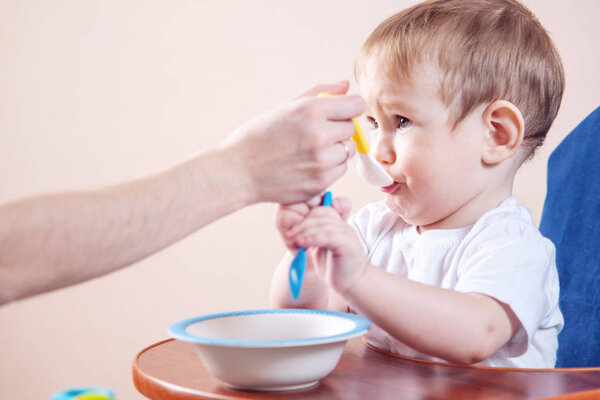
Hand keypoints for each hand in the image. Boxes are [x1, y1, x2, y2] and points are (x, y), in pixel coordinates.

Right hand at [225, 81, 362, 203]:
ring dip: (335, 150)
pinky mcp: (321, 182)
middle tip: (314, 134)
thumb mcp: (286, 107)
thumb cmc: (259, 136)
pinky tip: (307, 165)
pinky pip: (340, 170)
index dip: (349, 108)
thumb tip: (346, 86)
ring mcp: (321, 161)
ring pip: (348, 151)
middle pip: (351, 129)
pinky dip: (329, 168)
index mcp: (311, 110)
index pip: (356, 105)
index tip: (339, 113)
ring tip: (309, 151)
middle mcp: (319, 135)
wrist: (238, 171)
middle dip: (338, 129)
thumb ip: (319, 93)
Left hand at [285, 198, 365, 294]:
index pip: (321, 211)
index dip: (305, 218)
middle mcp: (345, 227)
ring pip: (324, 225)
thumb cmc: (334, 268)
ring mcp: (348, 235)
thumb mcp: (320, 249)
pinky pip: (330, 236)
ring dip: (306, 231)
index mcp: (338, 226)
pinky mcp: (349, 245)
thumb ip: (313, 237)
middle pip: (321, 215)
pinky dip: (314, 238)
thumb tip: (293, 231)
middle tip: (289, 234)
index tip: (291, 230)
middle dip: (302, 224)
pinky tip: (303, 244)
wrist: (352, 284)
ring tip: (295, 240)